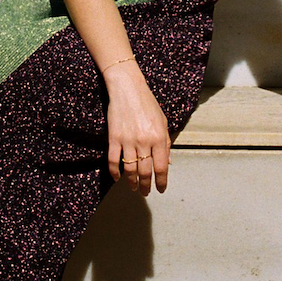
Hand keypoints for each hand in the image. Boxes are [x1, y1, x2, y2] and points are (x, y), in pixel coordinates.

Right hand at [105, 62, 172, 194]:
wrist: (127, 88)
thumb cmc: (147, 103)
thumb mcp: (163, 121)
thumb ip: (166, 142)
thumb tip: (168, 162)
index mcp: (158, 137)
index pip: (161, 167)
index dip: (162, 181)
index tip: (161, 189)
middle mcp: (144, 141)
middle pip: (145, 171)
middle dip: (146, 186)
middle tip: (146, 192)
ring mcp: (127, 140)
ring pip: (130, 169)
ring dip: (132, 182)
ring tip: (134, 187)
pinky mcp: (113, 138)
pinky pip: (113, 160)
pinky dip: (115, 172)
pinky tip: (117, 178)